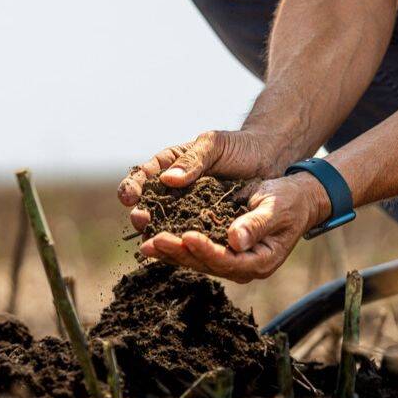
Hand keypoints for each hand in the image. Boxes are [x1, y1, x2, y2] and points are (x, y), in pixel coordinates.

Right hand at [117, 130, 279, 231]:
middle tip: (141, 219)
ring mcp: (188, 207)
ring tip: (153, 241)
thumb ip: (193, 160)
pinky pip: (188, 235)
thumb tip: (168, 179)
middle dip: (141, 213)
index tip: (130, 197)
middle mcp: (174, 188)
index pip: (143, 176)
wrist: (267, 160)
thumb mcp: (214, 145)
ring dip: (157, 233)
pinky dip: (181, 244)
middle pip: (148, 204)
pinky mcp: (204, 223)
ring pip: (165, 223)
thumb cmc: (239, 146)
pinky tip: (177, 252)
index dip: (133, 187)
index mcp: (170, 164)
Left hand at [139, 172, 331, 282]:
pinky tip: (155, 239)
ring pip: (198, 261)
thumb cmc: (289, 201)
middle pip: (207, 264)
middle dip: (180, 253)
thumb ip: (256, 225)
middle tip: (154, 242)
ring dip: (172, 253)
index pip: (228, 261)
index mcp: (260, 261)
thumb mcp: (276, 207)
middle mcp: (244, 267)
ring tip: (147, 245)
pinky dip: (177, 245)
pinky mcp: (222, 251)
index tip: (186, 236)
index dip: (206, 250)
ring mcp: (232, 261)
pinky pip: (196, 252)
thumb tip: (235, 240)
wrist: (296, 199)